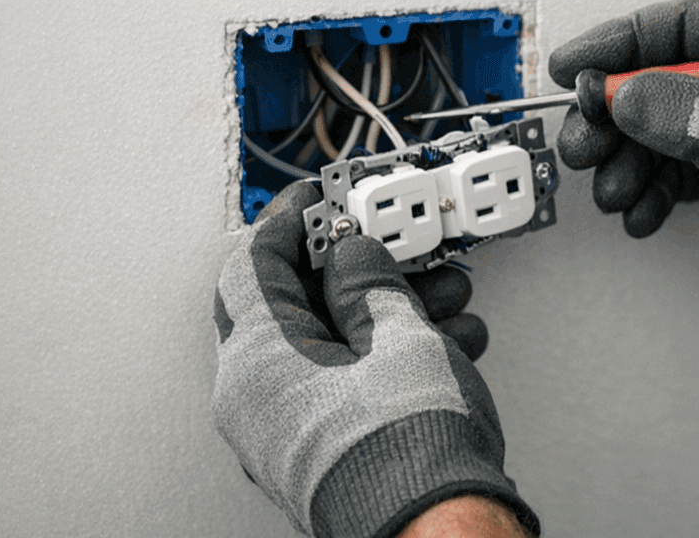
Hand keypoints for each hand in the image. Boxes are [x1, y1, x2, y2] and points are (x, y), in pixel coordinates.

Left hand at [212, 182, 537, 537]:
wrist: (438, 530)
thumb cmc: (408, 450)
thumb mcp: (397, 332)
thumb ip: (370, 279)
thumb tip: (354, 255)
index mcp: (254, 363)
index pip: (252, 264)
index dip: (292, 218)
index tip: (322, 194)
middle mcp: (257, 401)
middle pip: (297, 303)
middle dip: (358, 265)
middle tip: (394, 239)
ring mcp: (289, 431)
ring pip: (330, 342)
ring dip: (388, 307)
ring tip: (444, 291)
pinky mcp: (326, 451)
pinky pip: (346, 380)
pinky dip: (389, 351)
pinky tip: (446, 337)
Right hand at [551, 0, 698, 343]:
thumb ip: (693, 118)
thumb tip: (626, 94)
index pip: (678, 25)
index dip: (618, 43)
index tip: (574, 67)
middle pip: (654, 78)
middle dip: (612, 115)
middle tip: (585, 145)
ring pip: (654, 128)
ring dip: (626, 161)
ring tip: (617, 192)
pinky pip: (668, 168)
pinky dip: (648, 190)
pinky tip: (644, 212)